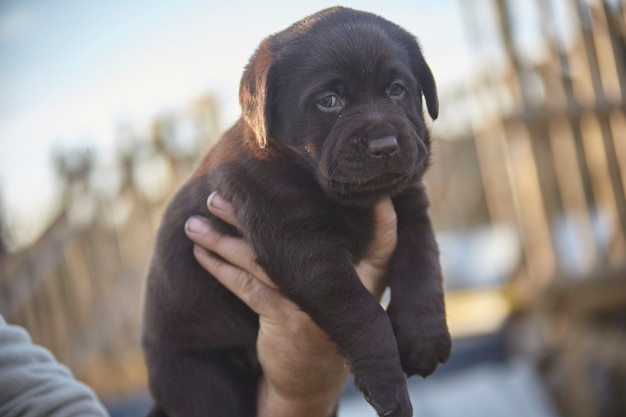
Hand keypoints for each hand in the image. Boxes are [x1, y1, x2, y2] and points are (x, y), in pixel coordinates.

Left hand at [184, 192, 396, 416]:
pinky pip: (244, 284)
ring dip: (224, 235)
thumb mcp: (349, 293)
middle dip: (252, 211)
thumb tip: (305, 203)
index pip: (381, 237)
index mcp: (367, 277)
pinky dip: (219, 265)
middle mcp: (344, 286)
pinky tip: (200, 252)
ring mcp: (312, 302)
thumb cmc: (326, 322)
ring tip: (197, 218)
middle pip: (298, 234)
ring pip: (262, 255)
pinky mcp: (285, 318)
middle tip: (221, 192)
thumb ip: (344, 256)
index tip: (340, 178)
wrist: (309, 381)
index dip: (377, 210)